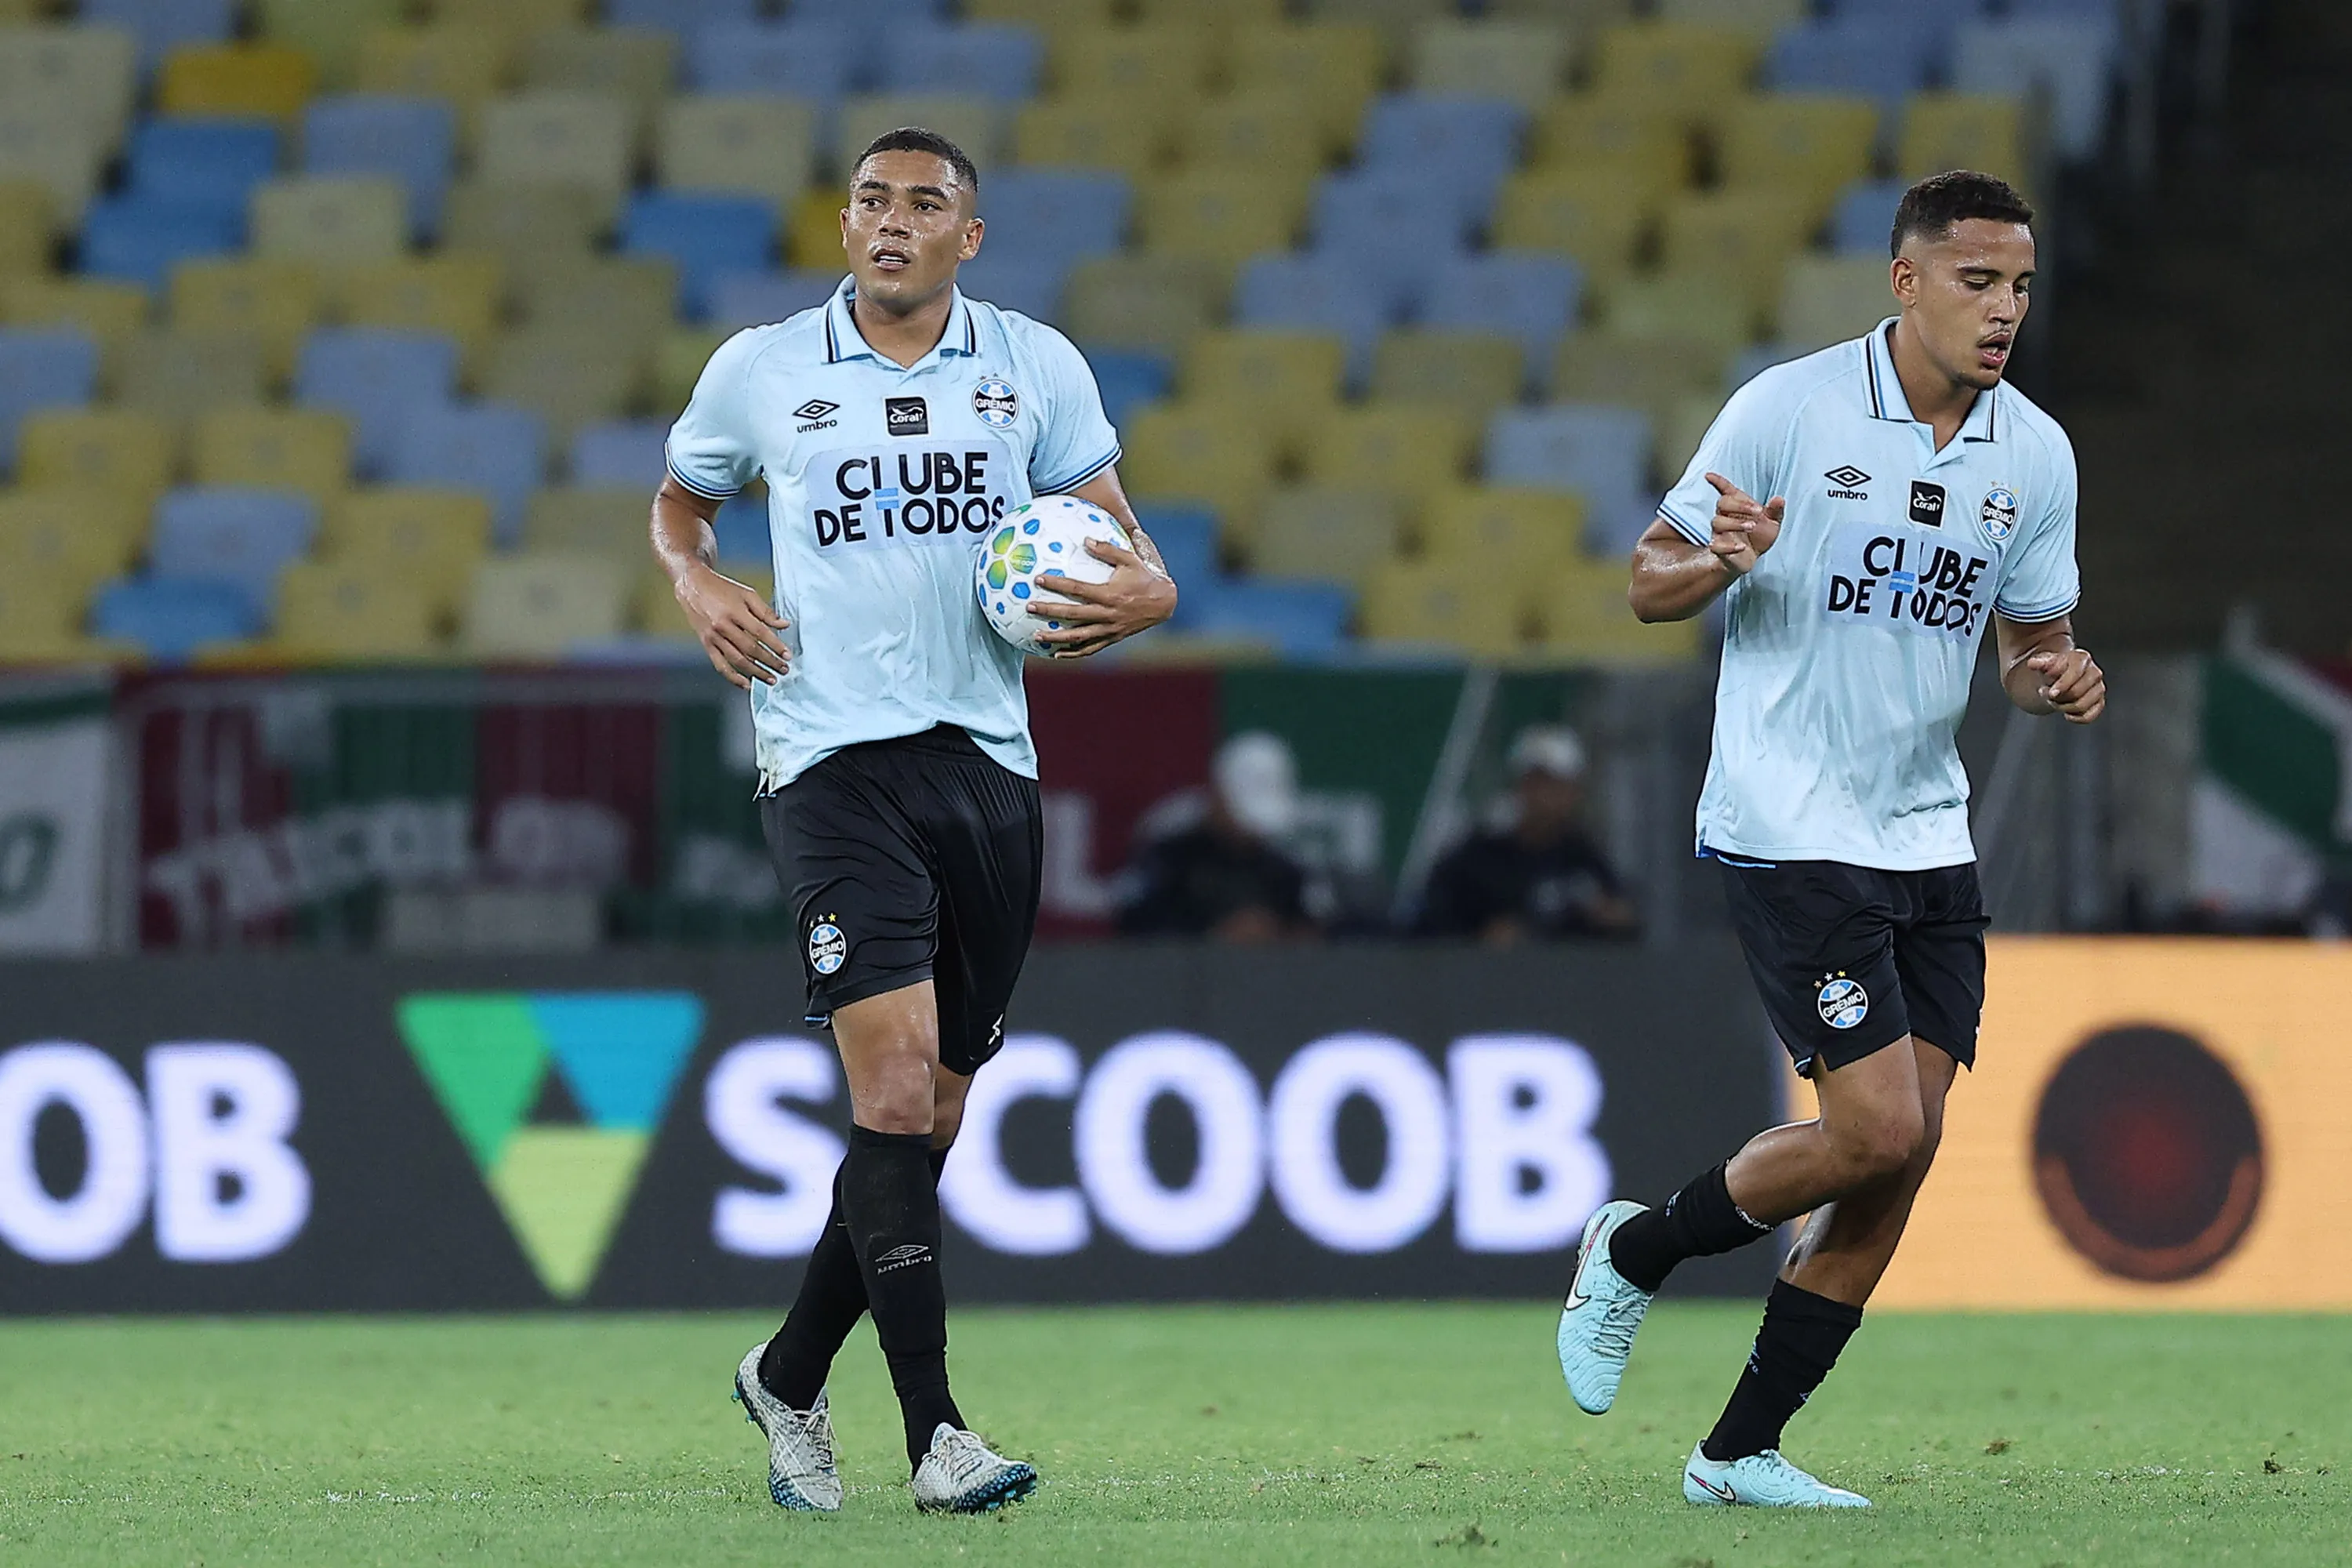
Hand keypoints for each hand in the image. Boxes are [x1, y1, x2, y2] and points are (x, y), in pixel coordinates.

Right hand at [674, 562, 788, 688]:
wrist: (693, 586)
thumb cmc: (721, 588)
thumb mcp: (747, 594)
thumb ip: (766, 611)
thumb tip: (784, 625)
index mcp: (735, 611)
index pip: (760, 633)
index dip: (776, 646)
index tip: (787, 655)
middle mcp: (723, 626)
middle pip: (751, 649)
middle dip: (770, 662)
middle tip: (783, 669)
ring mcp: (713, 637)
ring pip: (737, 660)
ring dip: (756, 672)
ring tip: (771, 679)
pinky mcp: (706, 644)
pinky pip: (720, 665)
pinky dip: (733, 677)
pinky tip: (746, 684)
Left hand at [1029, 538, 1176, 657]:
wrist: (1164, 603)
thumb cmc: (1145, 577)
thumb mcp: (1130, 559)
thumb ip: (1107, 549)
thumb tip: (1085, 540)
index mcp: (1110, 594)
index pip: (1077, 589)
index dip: (1057, 584)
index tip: (1038, 579)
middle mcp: (1108, 614)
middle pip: (1073, 615)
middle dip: (1049, 611)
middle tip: (1028, 607)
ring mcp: (1109, 629)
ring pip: (1079, 637)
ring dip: (1056, 638)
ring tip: (1036, 637)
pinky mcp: (1112, 638)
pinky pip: (1090, 649)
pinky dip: (1073, 653)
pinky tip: (1056, 654)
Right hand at [1705, 472, 1784, 575]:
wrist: (1752, 558)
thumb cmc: (1759, 536)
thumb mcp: (1772, 522)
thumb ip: (1775, 511)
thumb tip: (1779, 499)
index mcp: (1737, 506)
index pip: (1725, 490)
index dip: (1718, 482)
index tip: (1709, 475)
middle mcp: (1725, 516)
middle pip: (1722, 503)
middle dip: (1739, 505)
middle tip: (1758, 511)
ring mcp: (1720, 532)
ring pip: (1717, 522)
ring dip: (1735, 523)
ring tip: (1752, 526)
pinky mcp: (1719, 548)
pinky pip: (1716, 545)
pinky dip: (1729, 546)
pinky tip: (1742, 547)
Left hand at [2026, 647, 2104, 723]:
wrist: (2060, 676)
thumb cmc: (2054, 668)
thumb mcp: (2045, 662)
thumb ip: (2039, 663)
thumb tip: (2032, 663)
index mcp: (2082, 658)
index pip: (2075, 673)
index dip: (2062, 685)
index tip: (2051, 693)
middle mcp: (2094, 673)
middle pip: (2076, 692)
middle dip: (2058, 698)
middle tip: (2048, 695)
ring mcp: (2098, 688)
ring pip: (2081, 705)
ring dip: (2063, 708)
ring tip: (2055, 702)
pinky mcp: (2099, 702)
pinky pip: (2089, 716)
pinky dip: (2075, 718)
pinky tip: (2067, 713)